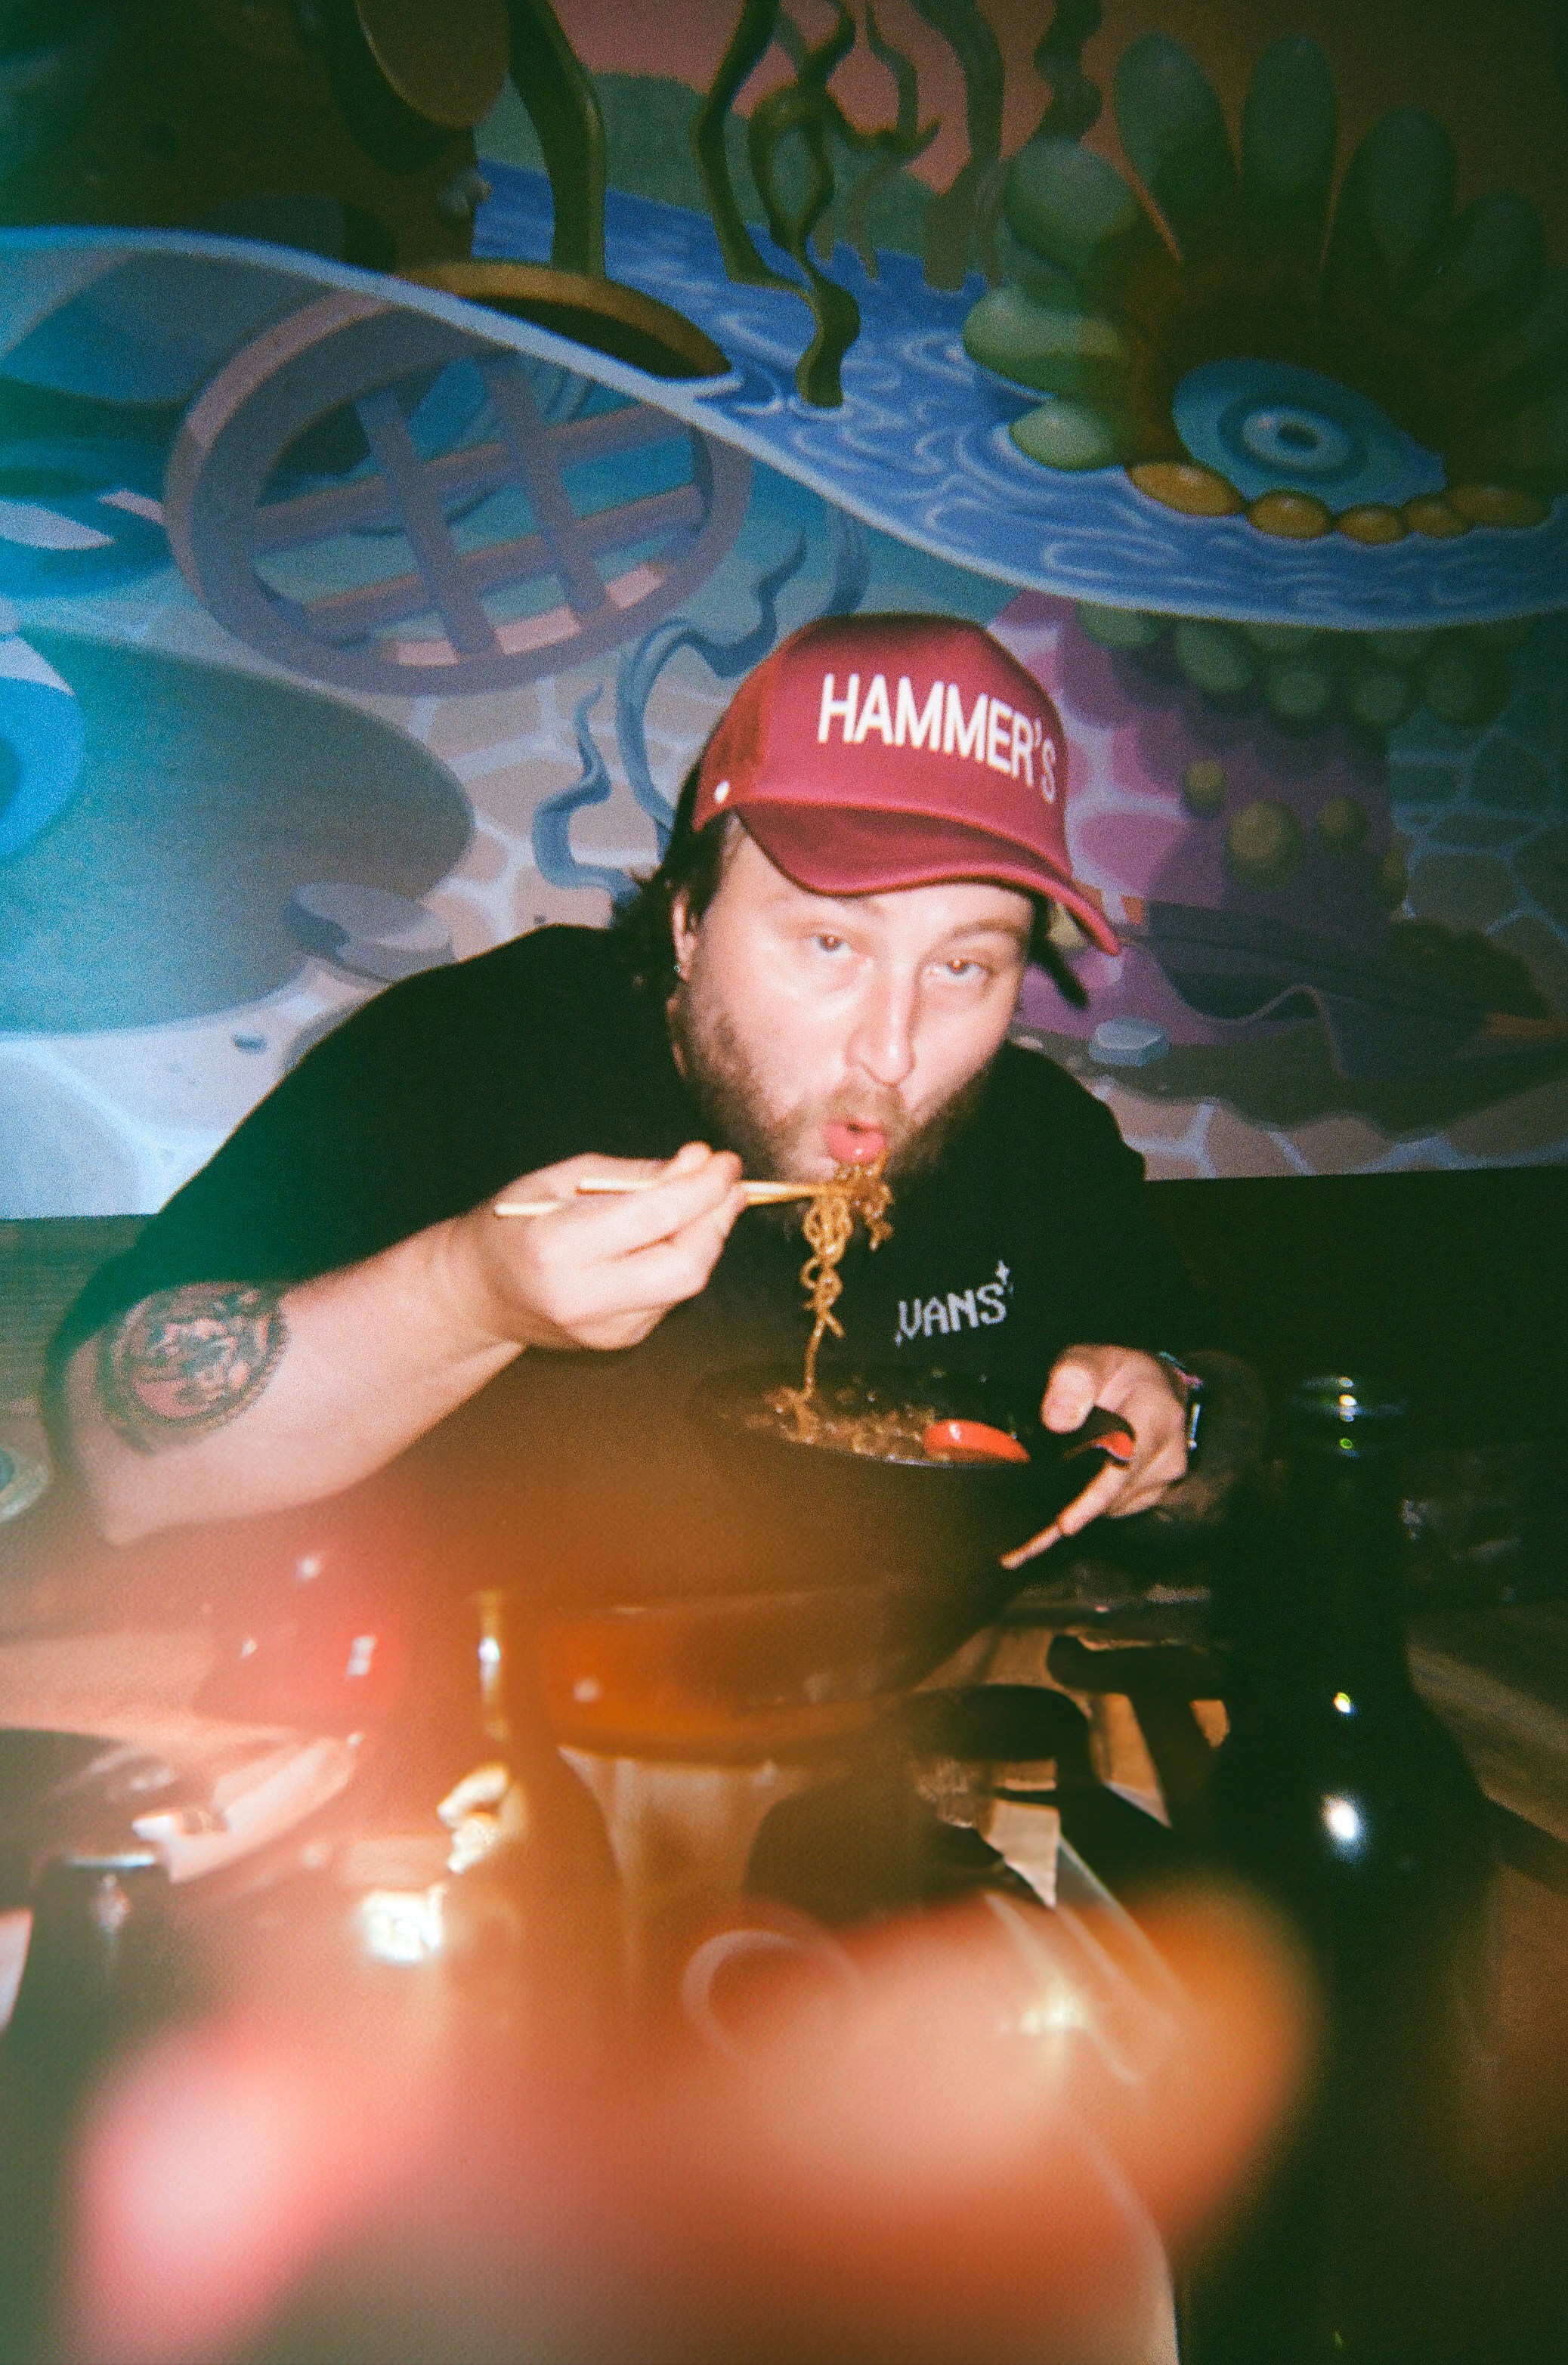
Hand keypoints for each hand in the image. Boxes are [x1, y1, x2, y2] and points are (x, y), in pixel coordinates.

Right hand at [442, 1143, 745, 1352]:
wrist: (480, 1294)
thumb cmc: (517, 1221)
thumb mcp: (563, 1179)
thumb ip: (635, 1175)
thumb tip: (699, 1162)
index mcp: (558, 1249)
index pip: (655, 1218)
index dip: (702, 1187)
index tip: (724, 1160)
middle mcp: (583, 1299)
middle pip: (685, 1267)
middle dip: (717, 1221)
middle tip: (730, 1183)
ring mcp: (605, 1330)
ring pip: (686, 1284)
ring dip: (708, 1237)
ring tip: (707, 1200)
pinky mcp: (621, 1341)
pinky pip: (672, 1296)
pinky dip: (684, 1259)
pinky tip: (675, 1234)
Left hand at [1001, 1345, 1190, 1569]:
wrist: (1158, 1387)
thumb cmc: (1119, 1374)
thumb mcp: (1090, 1361)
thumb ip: (1072, 1381)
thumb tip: (1057, 1421)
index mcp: (1155, 1418)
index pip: (1125, 1463)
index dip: (1094, 1497)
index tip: (1065, 1524)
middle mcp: (1167, 1456)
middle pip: (1113, 1495)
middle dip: (1069, 1512)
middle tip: (1019, 1545)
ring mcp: (1161, 1480)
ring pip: (1111, 1508)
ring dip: (1074, 1513)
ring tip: (1027, 1533)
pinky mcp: (1150, 1495)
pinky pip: (1113, 1511)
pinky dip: (1082, 1516)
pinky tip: (1044, 1533)